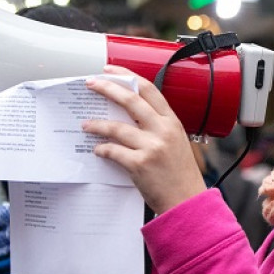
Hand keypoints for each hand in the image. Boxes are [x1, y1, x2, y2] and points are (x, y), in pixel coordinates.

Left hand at [83, 66, 206, 213]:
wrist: (187, 201)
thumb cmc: (180, 175)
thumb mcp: (176, 142)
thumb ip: (157, 127)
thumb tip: (128, 116)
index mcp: (172, 122)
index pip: (149, 89)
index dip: (127, 76)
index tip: (110, 71)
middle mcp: (163, 130)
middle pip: (131, 100)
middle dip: (107, 88)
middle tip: (90, 84)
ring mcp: (152, 147)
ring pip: (117, 127)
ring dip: (97, 124)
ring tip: (86, 125)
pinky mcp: (140, 164)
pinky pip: (113, 151)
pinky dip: (102, 149)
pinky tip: (97, 150)